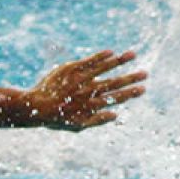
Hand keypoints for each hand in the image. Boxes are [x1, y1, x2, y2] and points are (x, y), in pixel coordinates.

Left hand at [26, 50, 146, 129]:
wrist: (34, 107)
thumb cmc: (56, 118)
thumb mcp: (76, 126)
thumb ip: (96, 121)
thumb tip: (116, 115)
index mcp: (90, 105)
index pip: (115, 98)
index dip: (130, 93)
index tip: (143, 88)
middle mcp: (86, 91)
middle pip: (113, 83)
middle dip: (130, 78)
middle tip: (145, 73)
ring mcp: (78, 80)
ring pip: (103, 69)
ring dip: (119, 61)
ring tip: (133, 54)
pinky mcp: (69, 70)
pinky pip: (87, 61)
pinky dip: (99, 57)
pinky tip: (111, 52)